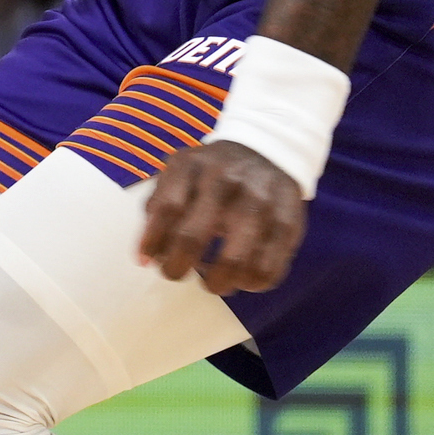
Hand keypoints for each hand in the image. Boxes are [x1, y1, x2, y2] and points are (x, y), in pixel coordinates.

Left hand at [138, 142, 307, 294]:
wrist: (268, 151)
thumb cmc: (212, 172)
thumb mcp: (179, 171)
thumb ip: (157, 206)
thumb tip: (145, 258)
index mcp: (192, 167)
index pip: (165, 209)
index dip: (151, 242)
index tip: (146, 261)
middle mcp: (226, 183)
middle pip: (192, 237)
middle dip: (177, 267)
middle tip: (175, 274)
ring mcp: (260, 203)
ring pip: (235, 261)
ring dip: (218, 283)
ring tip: (213, 283)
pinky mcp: (288, 224)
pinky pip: (268, 268)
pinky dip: (251, 283)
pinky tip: (242, 280)